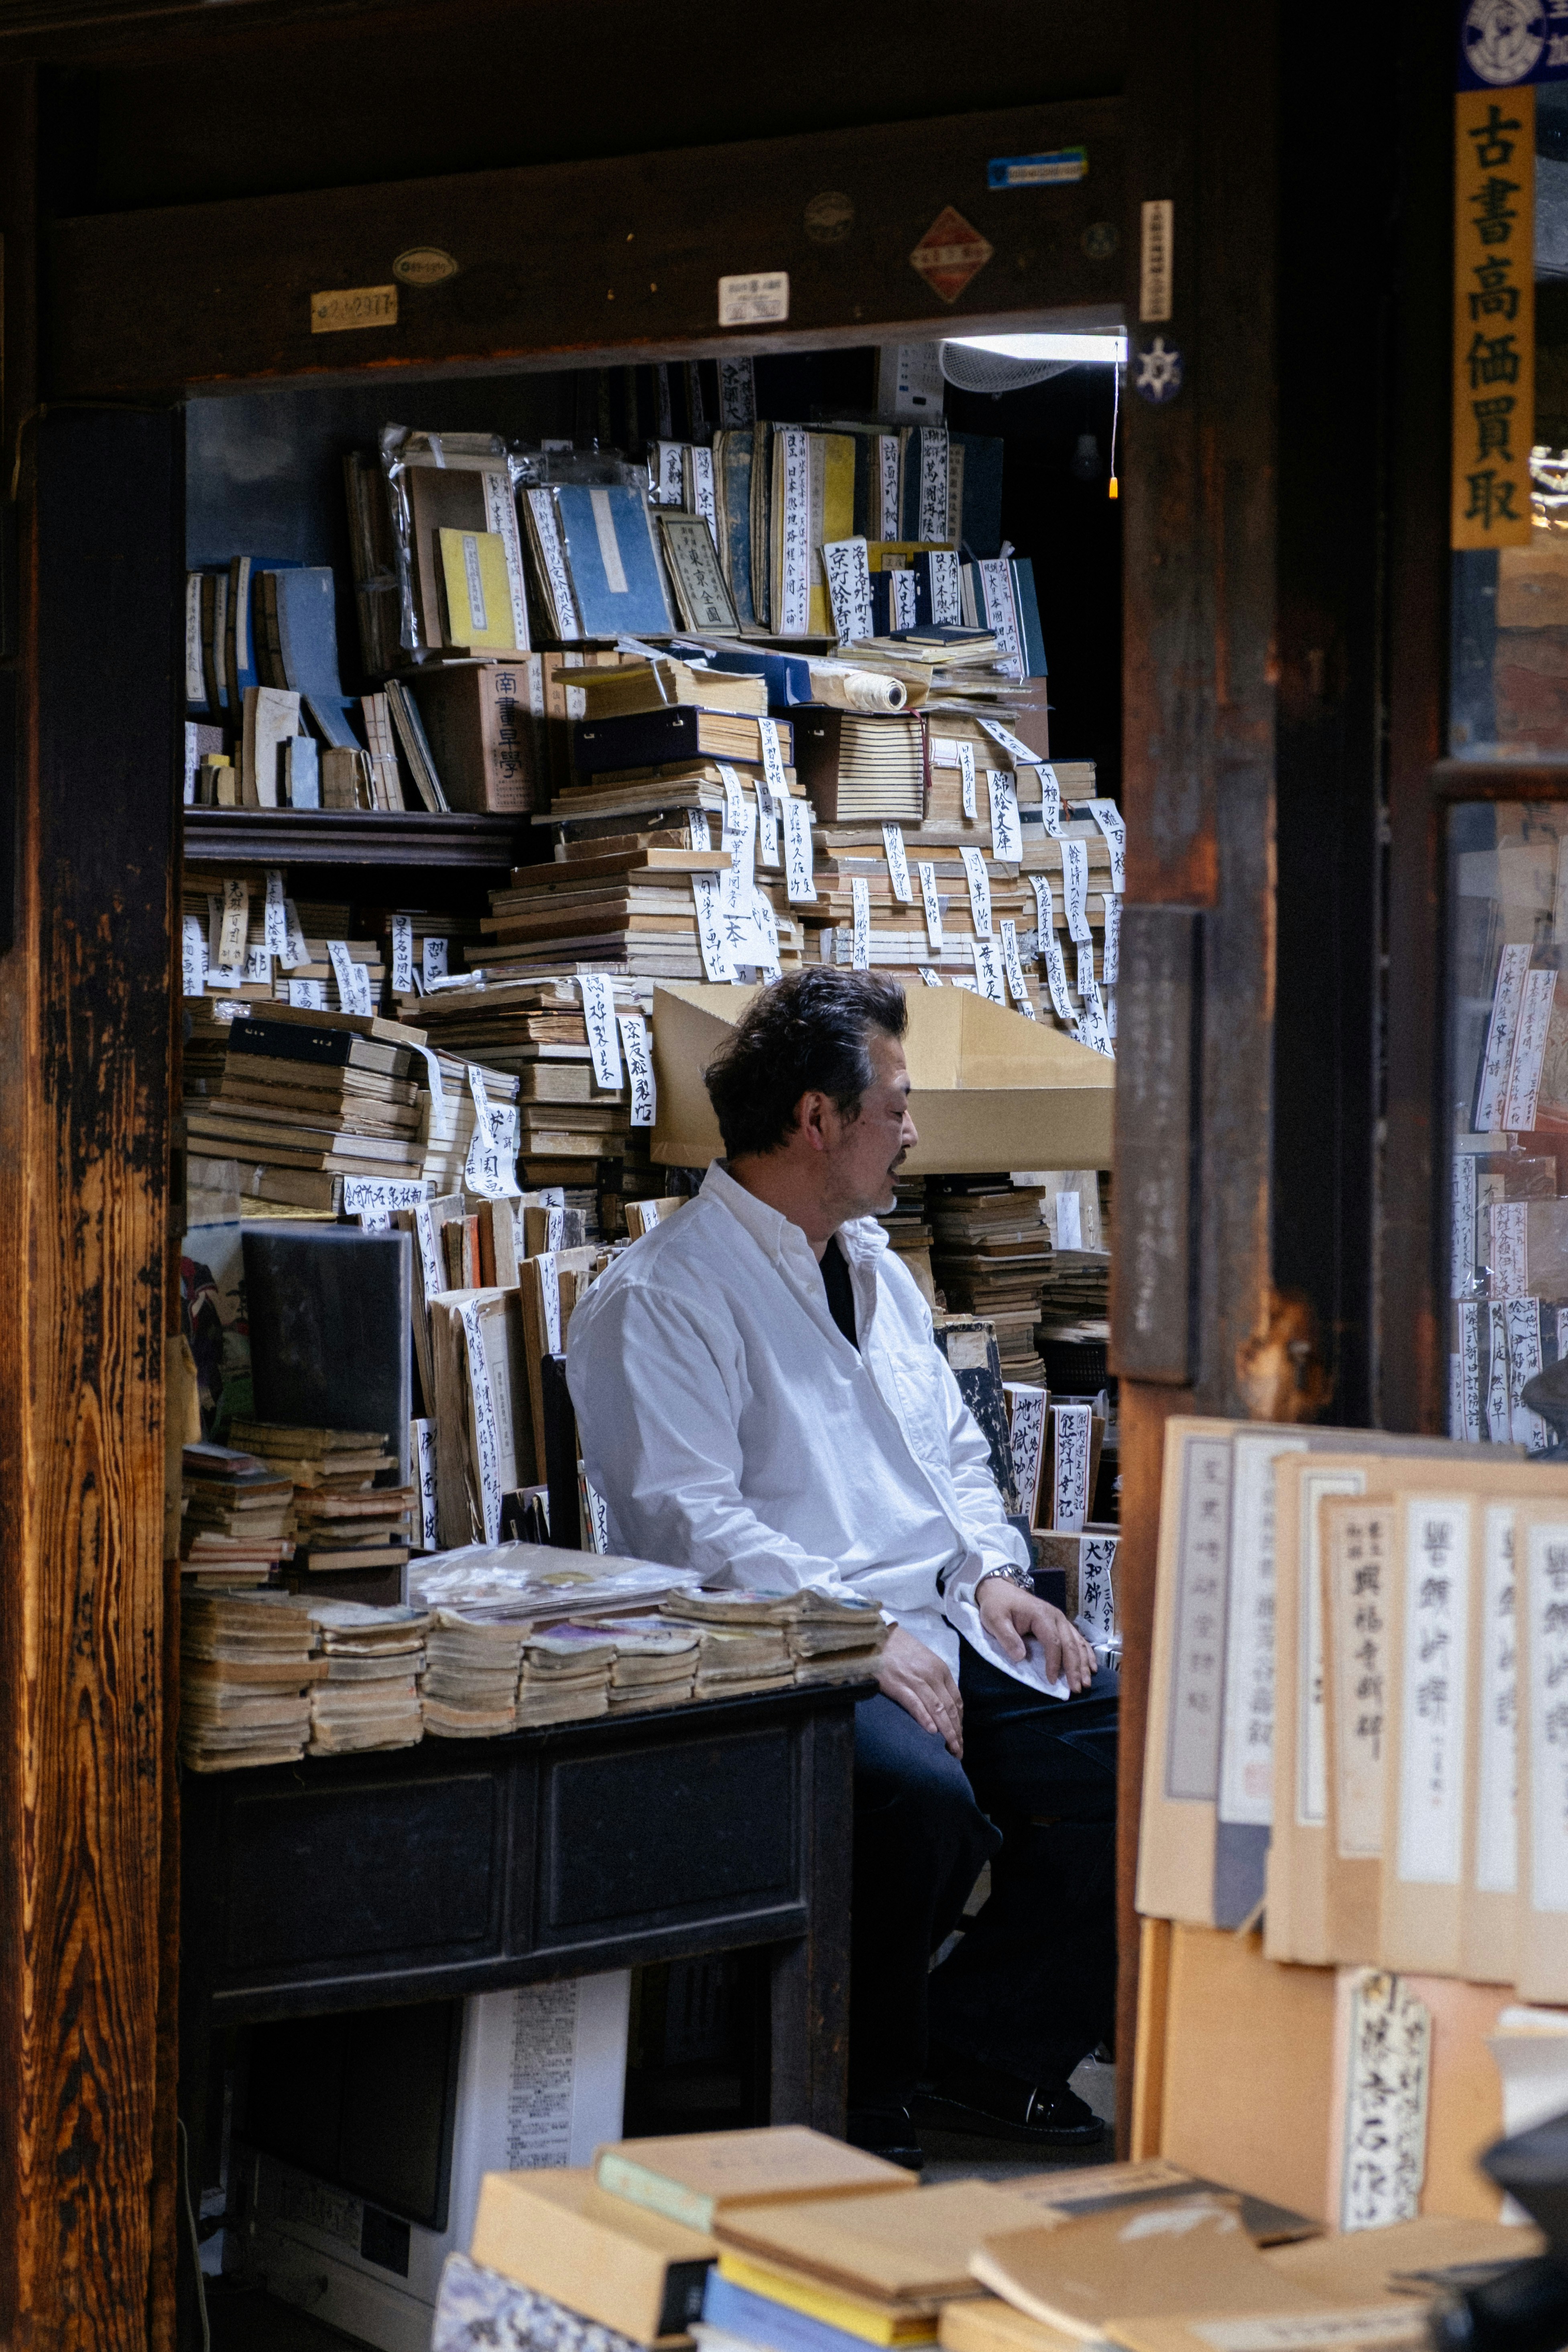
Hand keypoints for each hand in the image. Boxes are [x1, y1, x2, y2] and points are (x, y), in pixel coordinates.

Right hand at [876, 1624, 963, 1757]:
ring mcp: (915, 1680)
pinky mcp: (898, 1684)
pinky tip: (931, 1733)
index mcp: (940, 1669)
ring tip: (950, 1750)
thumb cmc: (898, 1648)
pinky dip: (925, 1719)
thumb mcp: (924, 1660)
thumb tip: (941, 1705)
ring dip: (946, 1733)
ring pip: (937, 1710)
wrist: (875, 1636)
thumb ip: (934, 1679)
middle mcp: (932, 1675)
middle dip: (956, 1733)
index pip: (956, 1701)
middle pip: (950, 1709)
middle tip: (958, 1752)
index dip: (960, 1722)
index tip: (960, 1737)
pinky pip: (915, 1704)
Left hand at [976, 1578, 1096, 1692]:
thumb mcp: (994, 1619)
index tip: (1051, 1680)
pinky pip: (1078, 1639)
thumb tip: (1021, 1657)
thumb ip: (1007, 1637)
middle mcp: (1057, 1617)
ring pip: (1078, 1643)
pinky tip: (1091, 1667)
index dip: (1054, 1663)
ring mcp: (1061, 1620)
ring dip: (1083, 1663)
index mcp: (1041, 1615)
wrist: (1000, 1589)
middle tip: (1076, 1688)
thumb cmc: (997, 1605)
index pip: (1053, 1642)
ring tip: (1086, 1683)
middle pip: (1070, 1644)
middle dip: (1075, 1668)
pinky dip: (1086, 1653)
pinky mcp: (1061, 1624)